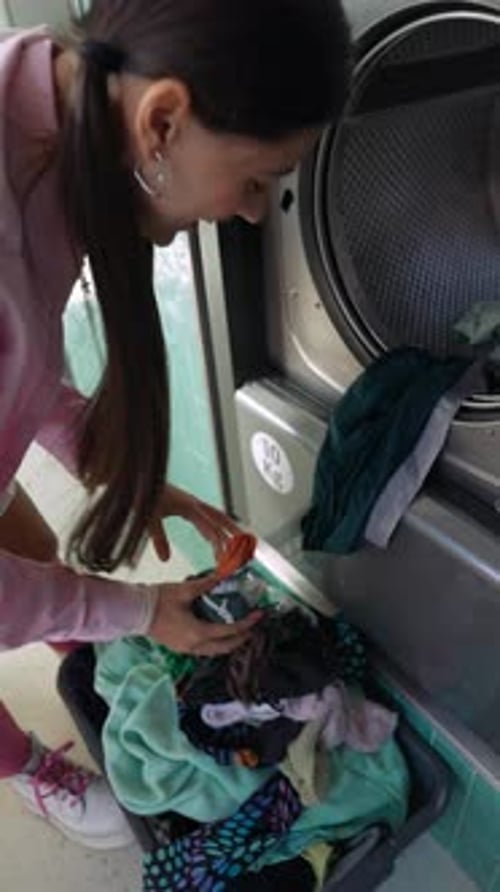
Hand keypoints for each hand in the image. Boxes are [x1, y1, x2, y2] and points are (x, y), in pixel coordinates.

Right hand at [148, 573, 262, 655]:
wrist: (134, 611)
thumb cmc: (157, 600)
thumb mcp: (185, 590)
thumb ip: (207, 584)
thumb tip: (225, 575)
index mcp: (197, 633)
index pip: (229, 632)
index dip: (247, 623)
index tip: (258, 615)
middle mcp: (194, 646)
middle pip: (225, 648)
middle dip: (242, 638)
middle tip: (254, 626)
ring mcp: (186, 649)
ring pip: (215, 651)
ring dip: (229, 642)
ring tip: (240, 630)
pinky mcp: (180, 647)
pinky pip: (205, 649)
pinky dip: (217, 642)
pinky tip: (219, 632)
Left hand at [150, 484, 241, 562]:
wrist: (140, 476)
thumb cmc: (145, 492)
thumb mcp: (149, 517)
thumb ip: (159, 538)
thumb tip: (165, 558)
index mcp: (189, 506)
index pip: (210, 528)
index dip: (218, 543)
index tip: (224, 557)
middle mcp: (194, 503)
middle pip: (221, 519)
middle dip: (235, 532)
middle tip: (247, 544)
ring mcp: (192, 502)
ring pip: (217, 515)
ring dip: (230, 527)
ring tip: (241, 539)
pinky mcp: (187, 503)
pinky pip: (209, 514)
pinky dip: (217, 523)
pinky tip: (216, 531)